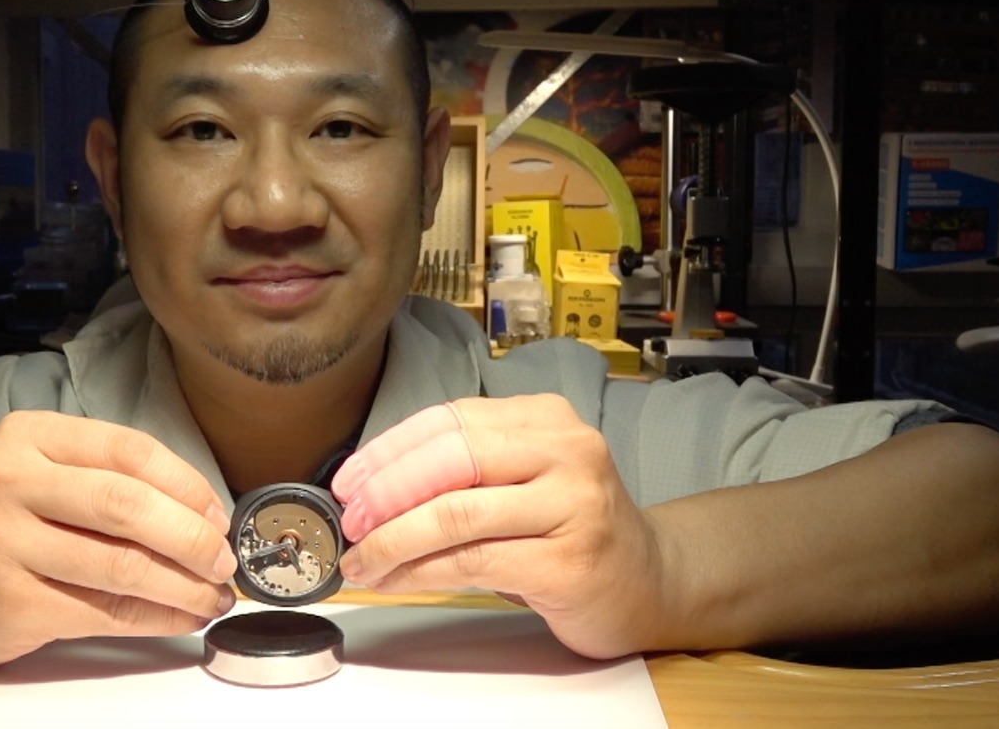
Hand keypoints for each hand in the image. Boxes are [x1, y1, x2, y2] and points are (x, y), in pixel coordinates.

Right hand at [0, 411, 237, 665]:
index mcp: (28, 437)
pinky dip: (156, 618)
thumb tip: (204, 516)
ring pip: (120, 566)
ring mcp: (3, 544)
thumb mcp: (39, 472)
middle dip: (192, 538)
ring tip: (214, 596)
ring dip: (184, 586)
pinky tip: (181, 617)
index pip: (129, 451)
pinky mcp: (9, 602)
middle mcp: (9, 483)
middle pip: (126, 506)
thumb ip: (108, 479)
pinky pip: (103, 613)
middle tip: (225, 561)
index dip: (187, 486)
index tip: (219, 515)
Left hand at [332, 396, 672, 658]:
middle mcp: (567, 450)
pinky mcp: (569, 563)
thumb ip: (465, 468)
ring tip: (362, 561)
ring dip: (393, 541)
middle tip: (350, 523)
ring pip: (455, 514)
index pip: (450, 420)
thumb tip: (372, 484)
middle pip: (450, 460)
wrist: (650, 581)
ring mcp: (574, 505)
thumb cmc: (569, 530)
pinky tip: (395, 580)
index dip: (388, 451)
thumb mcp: (523, 478)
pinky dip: (420, 572)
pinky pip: (472, 562)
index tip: (349, 481)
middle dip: (385, 493)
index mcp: (546, 418)